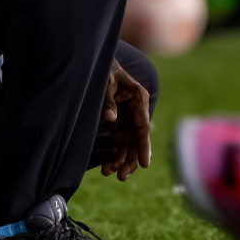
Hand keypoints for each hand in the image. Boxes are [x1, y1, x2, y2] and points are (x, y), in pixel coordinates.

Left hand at [100, 60, 152, 180]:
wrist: (95, 63)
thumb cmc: (104, 70)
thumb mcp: (104, 83)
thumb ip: (107, 100)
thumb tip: (110, 119)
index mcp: (139, 98)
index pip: (143, 127)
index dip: (143, 147)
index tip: (144, 164)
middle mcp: (136, 110)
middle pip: (137, 139)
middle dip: (129, 159)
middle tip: (120, 176)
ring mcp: (128, 117)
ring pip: (128, 143)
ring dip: (120, 159)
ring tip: (108, 172)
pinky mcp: (119, 121)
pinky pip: (119, 141)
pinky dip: (114, 153)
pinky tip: (107, 165)